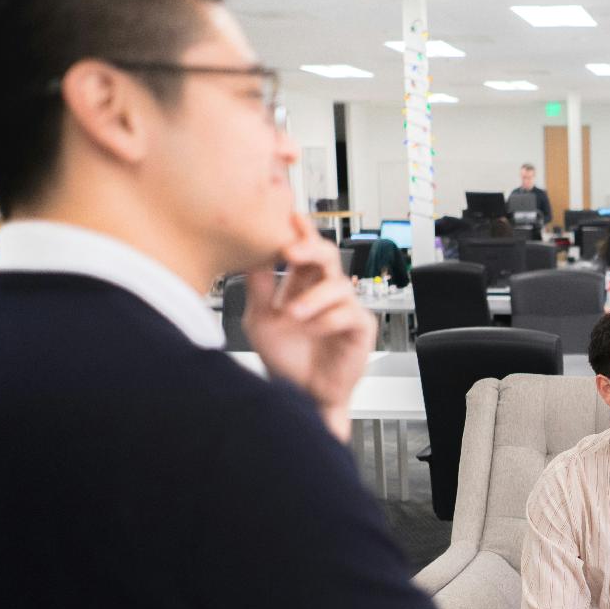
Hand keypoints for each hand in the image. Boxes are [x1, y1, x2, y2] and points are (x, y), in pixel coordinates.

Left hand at [244, 212, 376, 442]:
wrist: (298, 395)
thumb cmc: (284, 358)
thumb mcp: (260, 320)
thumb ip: (259, 288)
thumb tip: (248, 254)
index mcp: (302, 284)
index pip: (305, 249)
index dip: (300, 230)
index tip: (288, 214)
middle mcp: (325, 292)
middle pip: (328, 256)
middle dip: (310, 248)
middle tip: (289, 250)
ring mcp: (345, 309)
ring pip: (339, 285)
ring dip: (313, 297)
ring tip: (292, 313)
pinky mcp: (361, 329)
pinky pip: (351, 314)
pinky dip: (328, 319)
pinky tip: (312, 329)